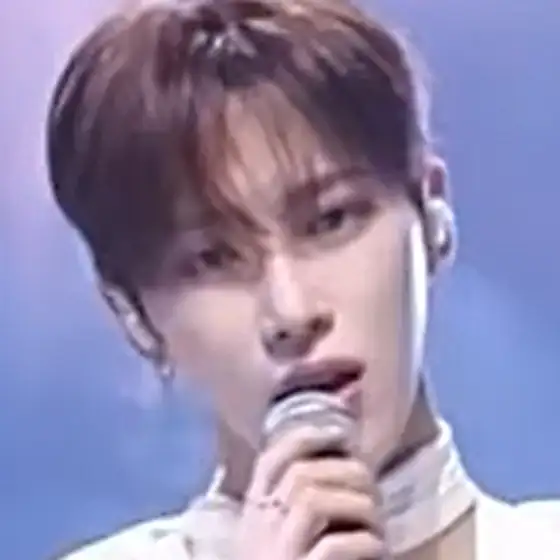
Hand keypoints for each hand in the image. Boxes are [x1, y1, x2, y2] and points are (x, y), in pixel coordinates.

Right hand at [235, 426, 387, 559]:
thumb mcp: (285, 538)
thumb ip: (303, 505)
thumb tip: (349, 459)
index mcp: (255, 514)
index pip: (271, 460)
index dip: (307, 436)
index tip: (342, 435)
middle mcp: (258, 529)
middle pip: (300, 474)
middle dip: (347, 472)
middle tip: (374, 490)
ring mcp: (275, 552)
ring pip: (312, 499)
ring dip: (358, 505)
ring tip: (378, 524)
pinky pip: (334, 545)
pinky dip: (365, 542)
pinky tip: (377, 550)